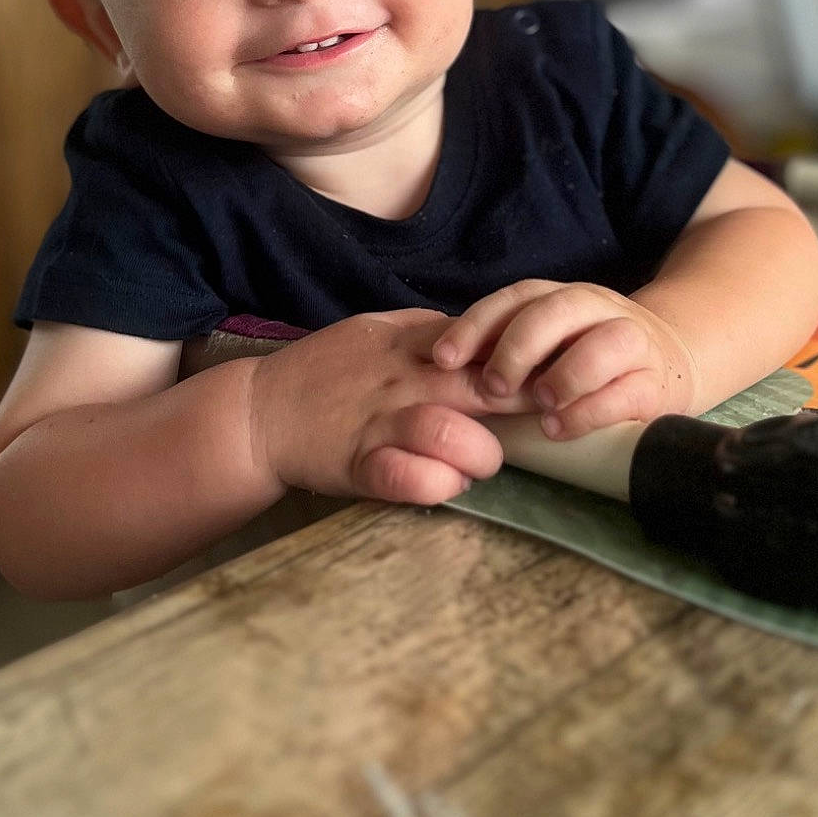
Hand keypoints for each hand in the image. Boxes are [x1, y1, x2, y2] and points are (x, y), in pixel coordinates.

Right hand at [245, 309, 534, 506]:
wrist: (259, 412)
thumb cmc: (326, 371)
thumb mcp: (378, 330)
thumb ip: (432, 331)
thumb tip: (487, 332)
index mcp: (413, 343)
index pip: (487, 341)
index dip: (530, 359)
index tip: (558, 373)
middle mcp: (404, 381)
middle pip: (486, 385)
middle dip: (525, 406)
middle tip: (547, 422)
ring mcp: (382, 424)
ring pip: (452, 434)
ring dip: (482, 454)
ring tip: (484, 462)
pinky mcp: (360, 467)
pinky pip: (409, 479)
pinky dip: (436, 485)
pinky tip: (446, 485)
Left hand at [430, 280, 699, 438]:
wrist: (673, 359)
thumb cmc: (591, 357)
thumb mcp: (550, 343)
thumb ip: (507, 348)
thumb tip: (442, 369)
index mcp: (563, 298)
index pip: (517, 298)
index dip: (477, 325)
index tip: (444, 358)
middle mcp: (597, 309)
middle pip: (556, 311)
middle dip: (517, 347)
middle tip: (491, 387)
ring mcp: (632, 342)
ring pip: (603, 343)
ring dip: (563, 374)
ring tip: (537, 404)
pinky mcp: (655, 382)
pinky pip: (626, 391)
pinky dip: (589, 410)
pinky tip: (559, 428)